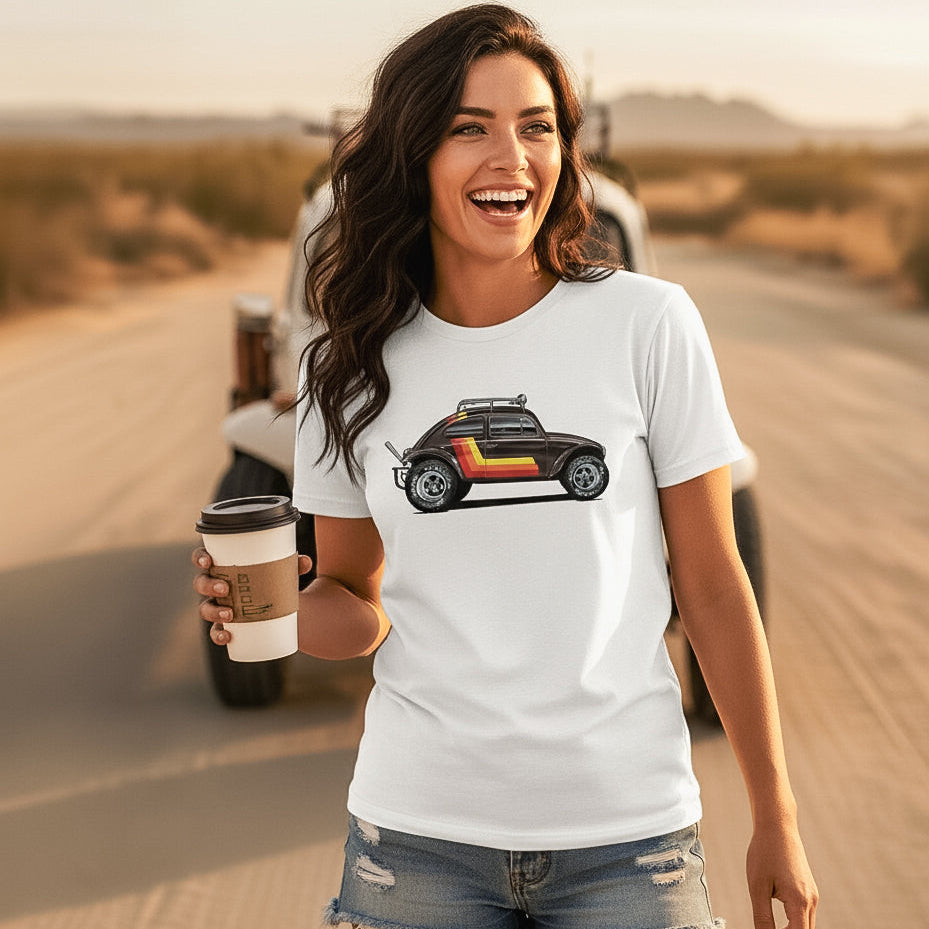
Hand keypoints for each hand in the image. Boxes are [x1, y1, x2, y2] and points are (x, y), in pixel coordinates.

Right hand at [192, 546, 313, 645]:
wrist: (281, 606)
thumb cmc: (274, 579)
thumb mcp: (283, 571)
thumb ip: (293, 565)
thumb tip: (306, 562)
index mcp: (224, 566)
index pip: (204, 559)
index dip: (200, 559)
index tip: (208, 561)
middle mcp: (217, 585)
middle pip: (201, 583)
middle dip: (209, 586)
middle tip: (225, 589)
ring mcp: (219, 606)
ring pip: (204, 608)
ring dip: (213, 611)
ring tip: (230, 614)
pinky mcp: (227, 625)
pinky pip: (216, 631)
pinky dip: (218, 635)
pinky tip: (227, 637)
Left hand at [747, 822, 817, 928]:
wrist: (777, 825)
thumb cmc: (765, 852)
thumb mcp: (757, 887)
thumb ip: (762, 918)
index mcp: (800, 901)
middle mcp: (811, 900)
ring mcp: (812, 895)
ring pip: (806, 925)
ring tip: (774, 928)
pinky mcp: (808, 889)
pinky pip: (805, 914)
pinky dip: (794, 922)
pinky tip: (781, 924)